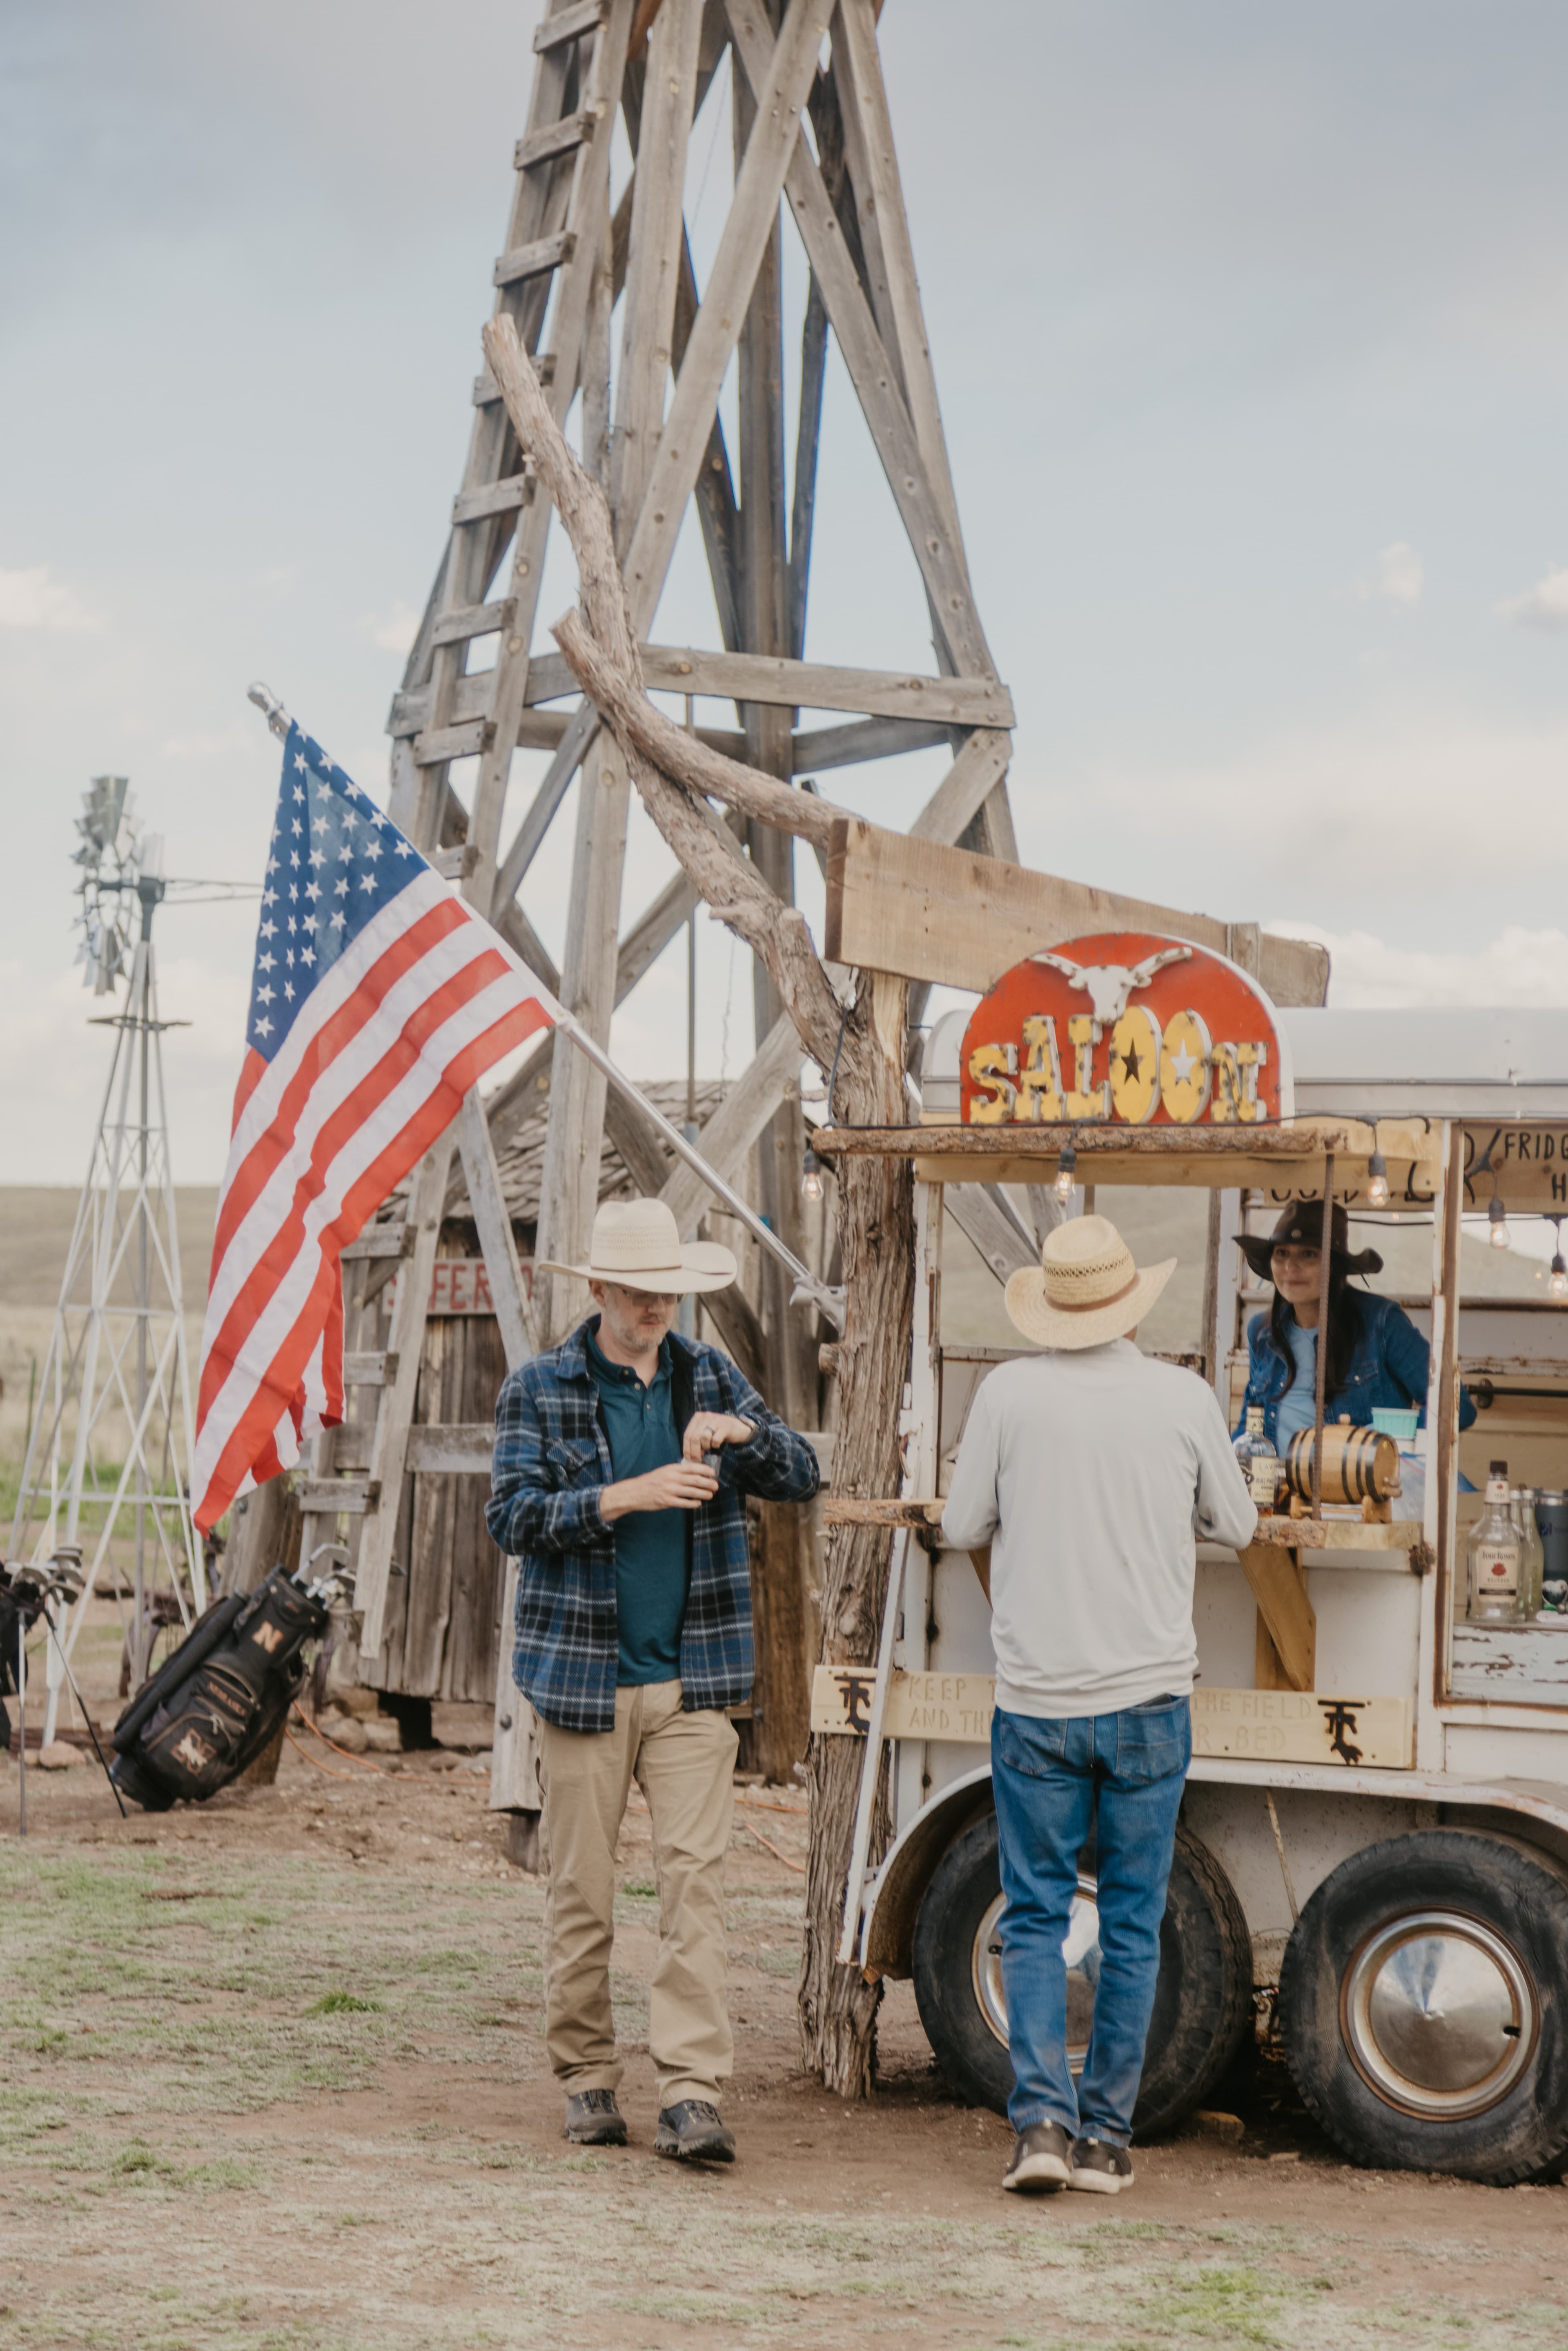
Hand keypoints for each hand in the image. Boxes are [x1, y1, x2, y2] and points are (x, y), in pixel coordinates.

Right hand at [601, 1459, 718, 1519]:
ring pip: (692, 1492)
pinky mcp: (667, 1501)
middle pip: (695, 1480)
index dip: (704, 1470)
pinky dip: (693, 1503)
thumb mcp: (663, 1471)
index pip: (692, 1467)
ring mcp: (669, 1490)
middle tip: (716, 1485)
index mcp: (671, 1469)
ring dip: (704, 1493)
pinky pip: (684, 1503)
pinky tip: (699, 1503)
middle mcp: (671, 1478)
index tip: (712, 1472)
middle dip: (708, 1483)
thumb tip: (694, 1472)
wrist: (635, 1492)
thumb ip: (677, 1471)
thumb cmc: (650, 1481)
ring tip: (711, 1495)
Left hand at [681, 1411, 755, 1462]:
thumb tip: (688, 1455)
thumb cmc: (718, 1431)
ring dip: (705, 1447)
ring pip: (704, 1437)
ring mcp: (716, 1421)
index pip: (687, 1434)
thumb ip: (696, 1439)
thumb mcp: (705, 1431)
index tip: (688, 1458)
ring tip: (709, 1448)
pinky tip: (717, 1445)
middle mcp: (706, 1417)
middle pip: (694, 1437)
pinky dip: (715, 1445)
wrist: (737, 1427)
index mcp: (698, 1417)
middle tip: (697, 1460)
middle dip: (694, 1451)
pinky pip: (716, 1440)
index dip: (686, 1448)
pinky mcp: (725, 1427)